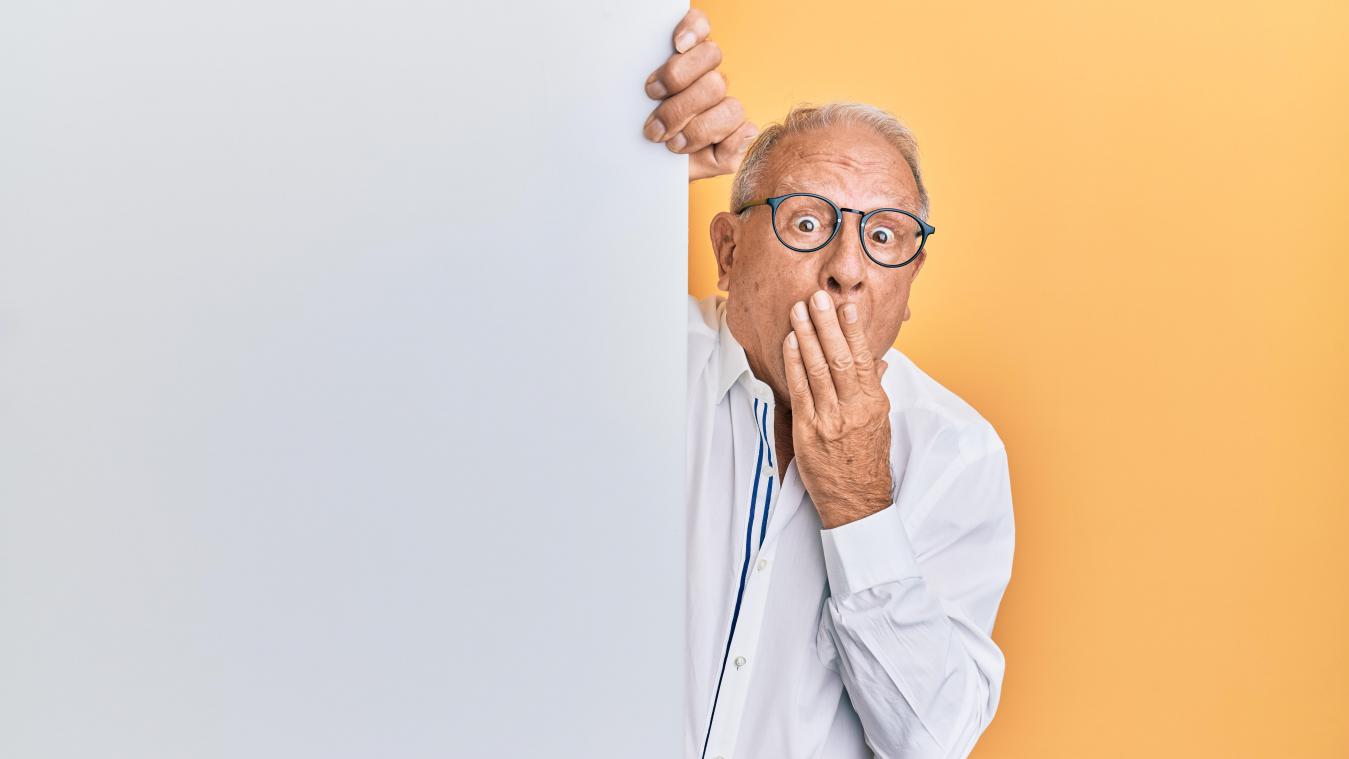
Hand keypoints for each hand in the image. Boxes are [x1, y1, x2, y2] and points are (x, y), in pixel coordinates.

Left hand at [642, 8, 757, 181]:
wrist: (648, 174)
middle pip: (712, 63)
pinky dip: (725, 142)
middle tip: (654, 122)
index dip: (693, 29)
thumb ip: (636, 99)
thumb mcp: (630, 119)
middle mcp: (708, 76)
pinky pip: (744, 131)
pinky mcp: (738, 136)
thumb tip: (660, 83)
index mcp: (684, 60)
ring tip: (670, 143)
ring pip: (727, 101)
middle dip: (679, 94)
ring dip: (696, 127)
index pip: (699, 26)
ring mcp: (725, 106)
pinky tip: (708, 149)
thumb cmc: (641, 142)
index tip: (676, 45)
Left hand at [782, 290, 893, 529]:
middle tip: (817, 298)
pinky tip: (790, 342)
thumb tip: (880, 363)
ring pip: (818, 370)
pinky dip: (794, 364)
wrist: (857, 501)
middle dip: (827, 325)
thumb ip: (876, 389)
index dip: (854, 331)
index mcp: (874, 404)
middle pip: (840, 359)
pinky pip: (800, 391)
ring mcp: (830, 420)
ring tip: (799, 311)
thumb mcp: (880, 423)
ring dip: (807, 337)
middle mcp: (854, 409)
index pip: (865, 359)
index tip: (846, 306)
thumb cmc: (867, 460)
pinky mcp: (809, 431)